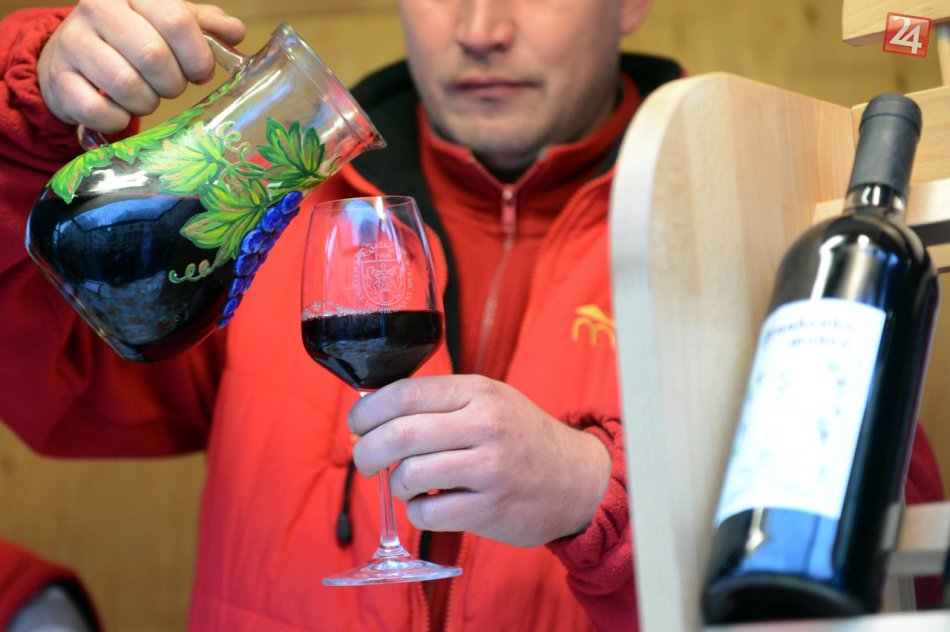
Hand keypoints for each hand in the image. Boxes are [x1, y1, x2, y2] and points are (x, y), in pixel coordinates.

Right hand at [37, 0, 244, 132]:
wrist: (73, 58)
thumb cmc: (133, 40)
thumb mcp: (169, 25)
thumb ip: (205, 26)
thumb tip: (235, 33)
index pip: (177, 21)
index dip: (197, 56)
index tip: (200, 72)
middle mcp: (99, 8)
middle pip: (154, 56)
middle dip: (173, 84)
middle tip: (171, 88)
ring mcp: (74, 42)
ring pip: (127, 85)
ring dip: (147, 103)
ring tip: (146, 97)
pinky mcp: (59, 79)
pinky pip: (100, 111)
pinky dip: (118, 120)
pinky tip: (120, 112)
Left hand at [348, 375, 610, 546]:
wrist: (575, 478)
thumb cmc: (520, 437)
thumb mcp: (489, 400)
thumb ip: (439, 403)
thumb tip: (371, 415)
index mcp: (477, 392)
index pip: (404, 394)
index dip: (367, 410)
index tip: (357, 424)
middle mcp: (484, 425)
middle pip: (399, 435)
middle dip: (367, 451)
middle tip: (365, 461)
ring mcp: (489, 468)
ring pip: (408, 476)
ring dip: (396, 484)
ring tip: (408, 484)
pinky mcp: (490, 509)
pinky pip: (427, 513)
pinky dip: (417, 512)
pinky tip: (430, 505)